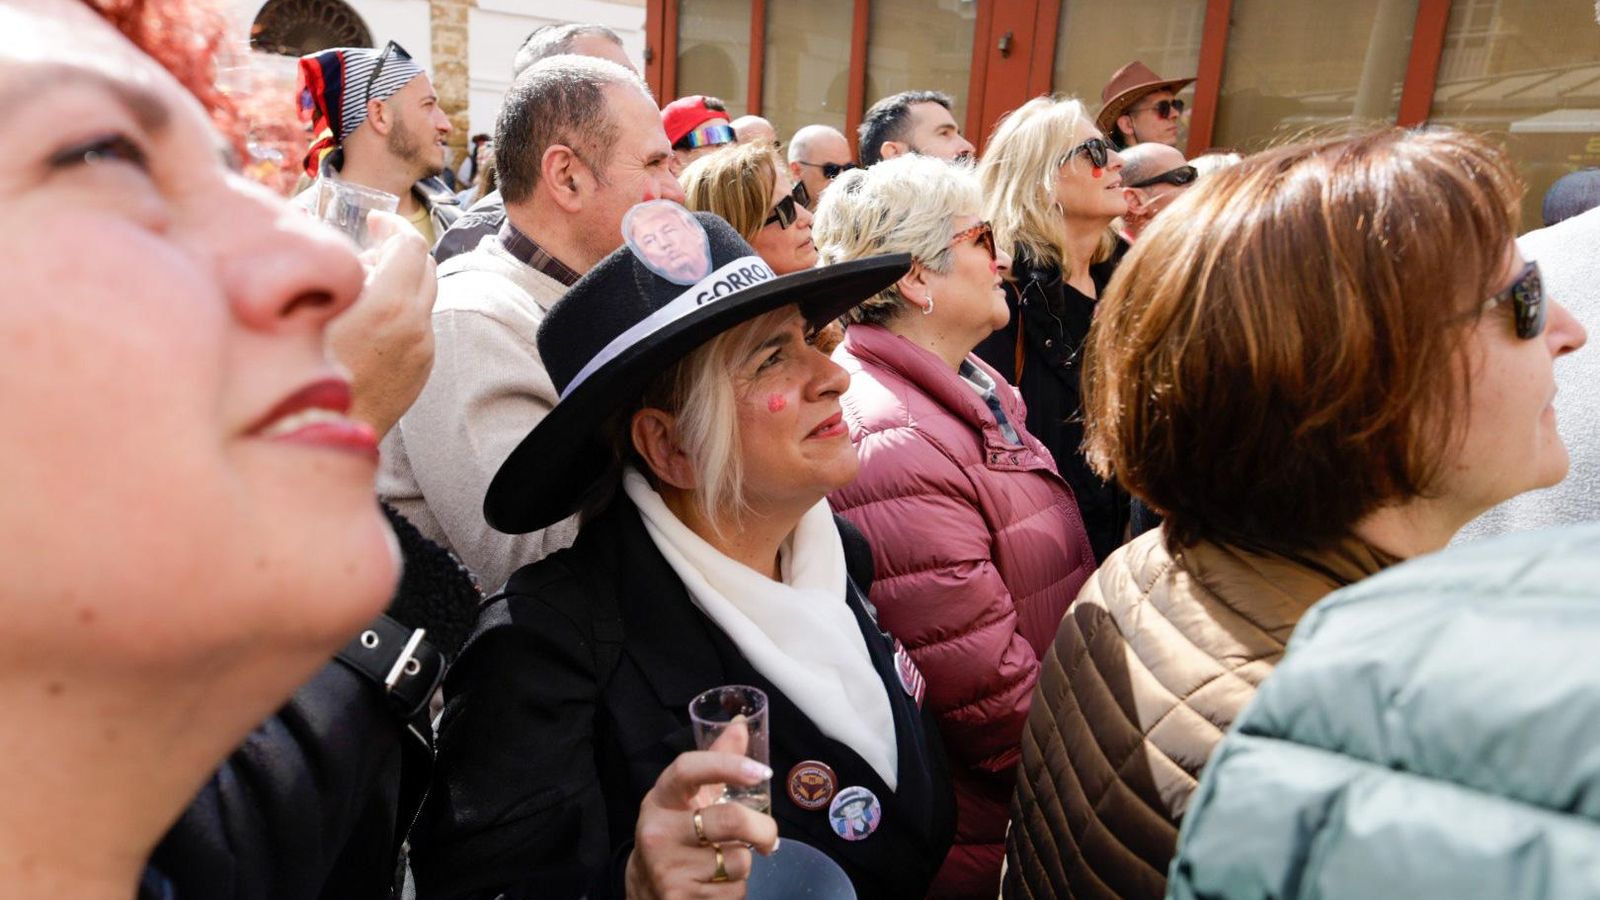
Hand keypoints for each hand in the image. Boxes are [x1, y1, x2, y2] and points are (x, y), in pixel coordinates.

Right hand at [325, 210, 436, 437]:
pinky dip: (402, 313)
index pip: (411, 244)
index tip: (374, 221)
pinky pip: (419, 328)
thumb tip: (348, 251)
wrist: (313, 435)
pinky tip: (367, 322)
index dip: (393, 225)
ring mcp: (423, 351)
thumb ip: (334, 271)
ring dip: (401, 283)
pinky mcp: (422, 372)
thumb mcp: (305, 307)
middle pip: (426, 267)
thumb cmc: (296, 370)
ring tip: (362, 288)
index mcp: (391, 305)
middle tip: (367, 251)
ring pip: (424, 299)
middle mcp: (416, 327)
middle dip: (400, 251)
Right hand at [625, 723, 778, 898]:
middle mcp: (659, 832)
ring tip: (722, 865)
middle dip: (763, 829)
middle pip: (730, 820)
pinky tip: (714, 887)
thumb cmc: (674, 836)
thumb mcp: (686, 799)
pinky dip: (735, 890)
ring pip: (737, 861)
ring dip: (744, 864)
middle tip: (769, 838)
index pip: (689, 769)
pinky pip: (733, 892)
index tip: (762, 771)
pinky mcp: (680, 898)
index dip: (729, 765)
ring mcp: (668, 868)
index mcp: (661, 799)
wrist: (645, 891)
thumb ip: (716, 763)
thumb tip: (740, 725)